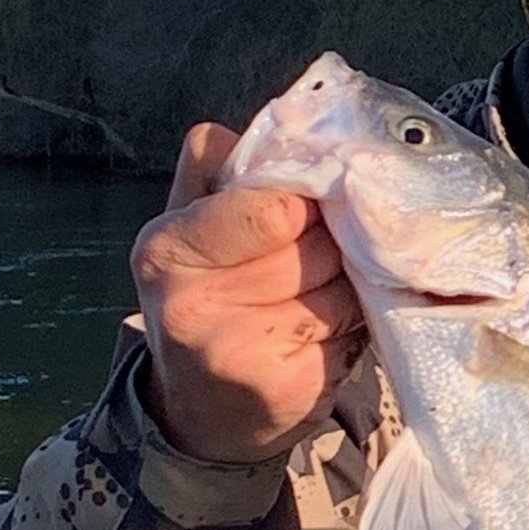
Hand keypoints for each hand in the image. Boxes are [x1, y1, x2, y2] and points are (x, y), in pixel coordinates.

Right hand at [132, 124, 366, 464]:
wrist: (205, 411)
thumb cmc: (209, 298)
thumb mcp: (192, 227)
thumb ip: (225, 170)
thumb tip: (283, 117)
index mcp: (167, 249)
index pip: (275, 203)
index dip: (312, 195)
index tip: (321, 197)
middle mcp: (195, 304)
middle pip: (318, 243)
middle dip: (337, 240)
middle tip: (328, 249)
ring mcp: (242, 352)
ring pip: (346, 284)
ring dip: (354, 282)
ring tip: (327, 290)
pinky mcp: (290, 389)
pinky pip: (358, 331)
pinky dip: (361, 326)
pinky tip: (335, 330)